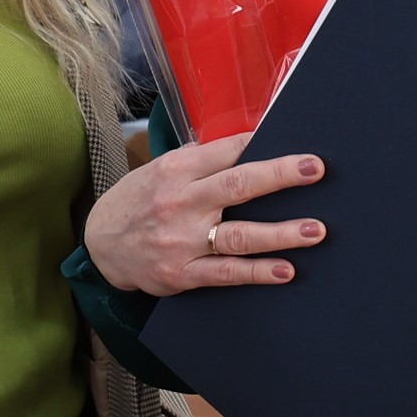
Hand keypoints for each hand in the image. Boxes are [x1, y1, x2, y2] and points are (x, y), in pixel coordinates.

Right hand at [84, 131, 325, 295]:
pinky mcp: (182, 273)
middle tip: (315, 170)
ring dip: (280, 233)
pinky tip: (286, 270)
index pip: (227, 152)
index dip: (262, 144)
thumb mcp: (162, 169)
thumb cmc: (140, 200)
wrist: (100, 244)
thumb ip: (202, 159)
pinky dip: (257, 272)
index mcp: (177, 170)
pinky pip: (226, 273)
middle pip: (237, 186)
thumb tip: (249, 143)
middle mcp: (181, 202)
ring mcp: (182, 240)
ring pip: (238, 235)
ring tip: (314, 230)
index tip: (295, 143)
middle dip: (279, 177)